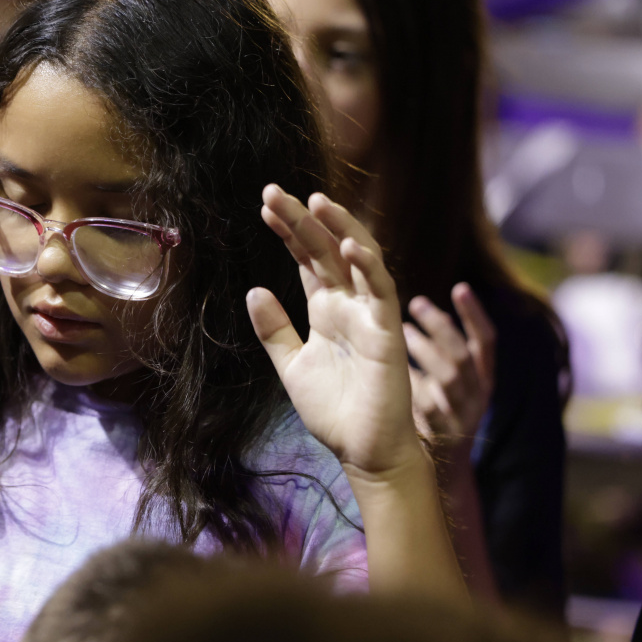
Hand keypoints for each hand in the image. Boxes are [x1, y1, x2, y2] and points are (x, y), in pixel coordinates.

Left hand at [247, 185, 426, 484]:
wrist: (363, 451)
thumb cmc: (334, 411)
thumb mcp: (292, 366)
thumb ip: (274, 330)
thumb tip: (254, 290)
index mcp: (327, 309)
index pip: (308, 260)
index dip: (289, 232)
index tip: (265, 208)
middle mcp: (350, 304)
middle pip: (326, 250)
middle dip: (303, 219)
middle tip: (273, 190)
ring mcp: (370, 314)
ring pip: (358, 258)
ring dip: (339, 227)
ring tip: (315, 200)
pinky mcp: (387, 332)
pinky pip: (380, 290)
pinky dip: (367, 265)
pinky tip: (347, 244)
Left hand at [404, 284, 495, 454]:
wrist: (436, 474)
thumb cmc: (434, 417)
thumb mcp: (445, 384)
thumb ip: (440, 353)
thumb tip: (422, 309)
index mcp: (483, 380)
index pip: (487, 342)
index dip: (475, 314)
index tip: (460, 287)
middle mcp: (478, 396)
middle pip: (465, 355)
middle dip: (442, 326)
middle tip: (415, 302)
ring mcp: (462, 416)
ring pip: (449, 377)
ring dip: (425, 350)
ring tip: (403, 331)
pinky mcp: (443, 434)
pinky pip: (428, 405)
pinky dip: (413, 384)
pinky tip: (394, 369)